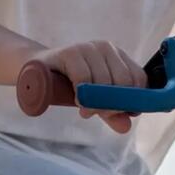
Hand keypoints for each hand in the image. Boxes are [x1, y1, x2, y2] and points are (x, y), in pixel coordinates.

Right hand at [27, 40, 146, 133]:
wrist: (36, 71)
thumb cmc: (68, 84)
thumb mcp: (94, 99)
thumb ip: (111, 112)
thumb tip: (126, 127)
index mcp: (118, 56)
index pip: (138, 79)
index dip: (131, 101)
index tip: (117, 113)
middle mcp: (106, 47)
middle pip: (123, 82)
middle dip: (112, 105)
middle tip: (98, 114)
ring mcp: (88, 47)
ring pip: (104, 82)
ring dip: (96, 104)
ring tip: (85, 110)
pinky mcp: (70, 52)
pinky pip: (84, 78)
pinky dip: (82, 95)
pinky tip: (78, 101)